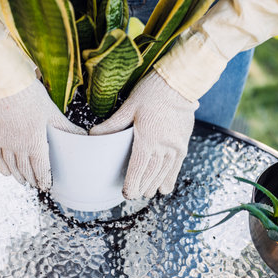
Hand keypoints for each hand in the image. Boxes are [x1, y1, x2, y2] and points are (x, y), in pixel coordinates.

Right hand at [0, 79, 86, 190]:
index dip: (44, 179)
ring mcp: (5, 143)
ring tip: (23, 182)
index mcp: (35, 144)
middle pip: (26, 169)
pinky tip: (5, 171)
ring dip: (18, 176)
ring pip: (12, 166)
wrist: (3, 85)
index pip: (41, 168)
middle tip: (36, 186)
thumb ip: (66, 127)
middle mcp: (19, 148)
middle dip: (32, 179)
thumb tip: (83, 136)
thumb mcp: (52, 112)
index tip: (46, 187)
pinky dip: (3, 166)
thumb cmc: (30, 97)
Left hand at [90, 70, 197, 198]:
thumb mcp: (128, 107)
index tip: (127, 193)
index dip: (132, 184)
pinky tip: (164, 188)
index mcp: (148, 138)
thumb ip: (112, 125)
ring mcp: (176, 146)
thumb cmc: (151, 92)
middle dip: (142, 187)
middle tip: (134, 194)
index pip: (138, 168)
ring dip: (154, 184)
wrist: (180, 82)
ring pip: (164, 172)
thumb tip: (93, 135)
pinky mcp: (184, 143)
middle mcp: (164, 146)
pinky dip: (170, 178)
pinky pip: (177, 167)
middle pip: (151, 174)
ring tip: (147, 193)